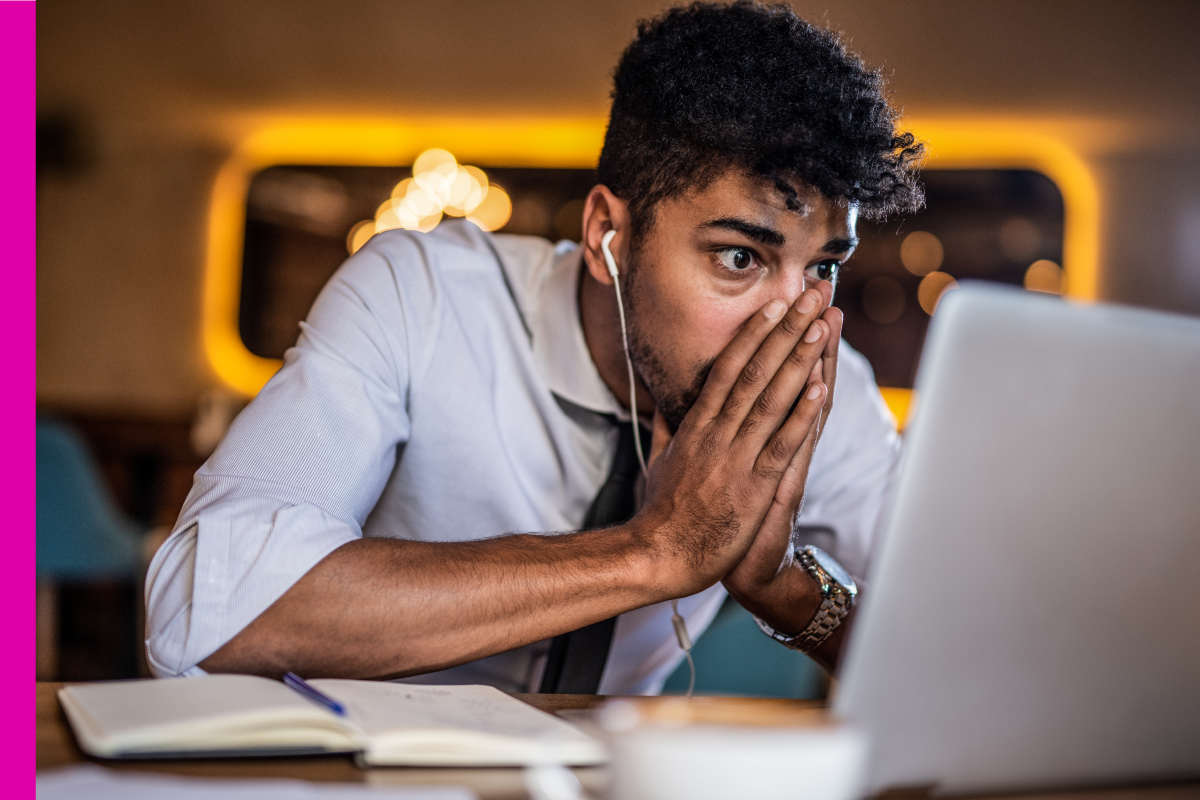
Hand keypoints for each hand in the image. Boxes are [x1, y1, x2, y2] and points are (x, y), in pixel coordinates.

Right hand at [635, 281, 836, 598]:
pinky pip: (782, 443)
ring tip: (821, 326)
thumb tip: (661, 401)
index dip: (754, 333)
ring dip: (799, 359)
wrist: (660, 555)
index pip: (728, 367)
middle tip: (810, 295)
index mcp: (697, 425)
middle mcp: (717, 433)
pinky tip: (819, 386)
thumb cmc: (661, 512)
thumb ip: (665, 428)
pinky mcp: (753, 486)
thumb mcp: (657, 461)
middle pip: (755, 371)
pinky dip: (801, 413)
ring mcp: (736, 457)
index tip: (775, 305)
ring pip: (771, 398)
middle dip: (786, 330)